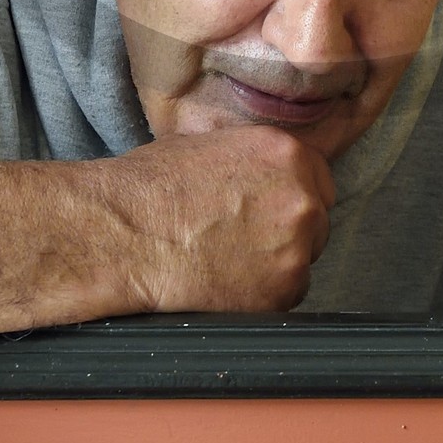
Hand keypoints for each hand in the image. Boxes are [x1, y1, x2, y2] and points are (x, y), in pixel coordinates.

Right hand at [95, 126, 335, 313]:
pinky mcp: (282, 289)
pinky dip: (263, 296)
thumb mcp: (207, 145)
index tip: (274, 212)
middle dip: (289, 233)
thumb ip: (250, 160)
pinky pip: (287, 297)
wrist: (124, 233)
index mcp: (284, 152)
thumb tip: (260, 173)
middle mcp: (300, 196)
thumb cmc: (150, 188)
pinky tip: (227, 283)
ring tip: (230, 263)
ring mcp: (295, 246)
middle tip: (247, 241)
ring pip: (304, 261)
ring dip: (276, 265)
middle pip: (317, 222)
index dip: (294, 197)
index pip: (318, 180)